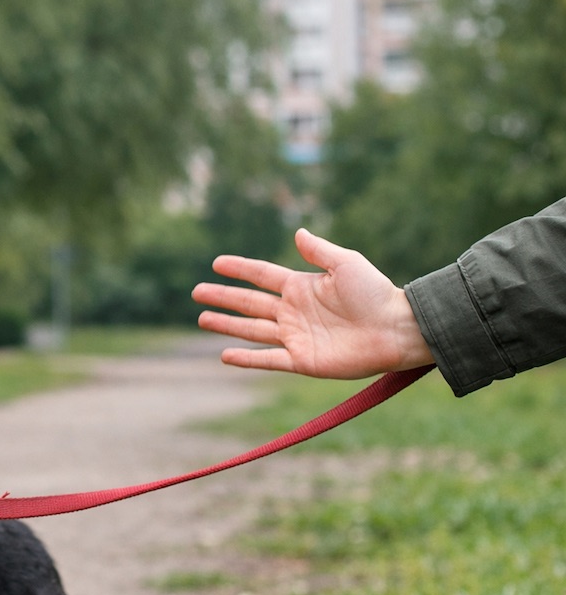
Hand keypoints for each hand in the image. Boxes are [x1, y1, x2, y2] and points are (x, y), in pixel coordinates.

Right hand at [191, 229, 433, 378]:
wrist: (397, 329)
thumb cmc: (376, 294)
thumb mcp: (347, 263)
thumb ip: (318, 251)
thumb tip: (296, 233)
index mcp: (302, 287)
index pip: (262, 276)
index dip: (239, 269)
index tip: (217, 263)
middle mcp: (293, 312)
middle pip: (249, 303)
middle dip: (223, 297)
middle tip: (197, 292)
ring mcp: (295, 337)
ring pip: (251, 330)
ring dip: (226, 324)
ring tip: (202, 319)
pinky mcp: (301, 360)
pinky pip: (267, 359)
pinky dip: (246, 358)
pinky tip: (224, 355)